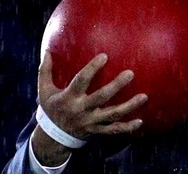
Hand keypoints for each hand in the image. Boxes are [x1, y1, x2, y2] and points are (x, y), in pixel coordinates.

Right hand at [31, 52, 148, 165]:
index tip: (104, 56)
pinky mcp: (97, 131)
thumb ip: (45, 70)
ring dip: (129, 106)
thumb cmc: (51, 108)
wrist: (54, 137)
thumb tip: (46, 50)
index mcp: (68, 98)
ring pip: (112, 115)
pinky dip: (127, 127)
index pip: (81, 81)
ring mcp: (90, 122)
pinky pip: (114, 130)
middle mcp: (81, 110)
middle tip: (130, 73)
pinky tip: (140, 121)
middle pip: (101, 97)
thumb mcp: (43, 90)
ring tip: (144, 97)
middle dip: (116, 86)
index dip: (92, 69)